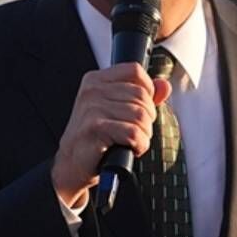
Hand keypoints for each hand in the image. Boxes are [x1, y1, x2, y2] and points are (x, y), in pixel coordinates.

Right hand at [51, 63, 169, 208]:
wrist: (71, 164)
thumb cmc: (96, 137)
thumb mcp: (118, 110)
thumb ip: (143, 95)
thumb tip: (164, 86)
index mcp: (96, 80)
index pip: (135, 71)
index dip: (148, 90)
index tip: (141, 108)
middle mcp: (92, 91)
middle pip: (142, 95)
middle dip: (147, 118)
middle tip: (133, 132)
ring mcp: (92, 109)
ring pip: (141, 116)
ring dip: (143, 134)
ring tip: (129, 141)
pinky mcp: (95, 128)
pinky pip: (134, 133)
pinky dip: (139, 145)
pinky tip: (129, 149)